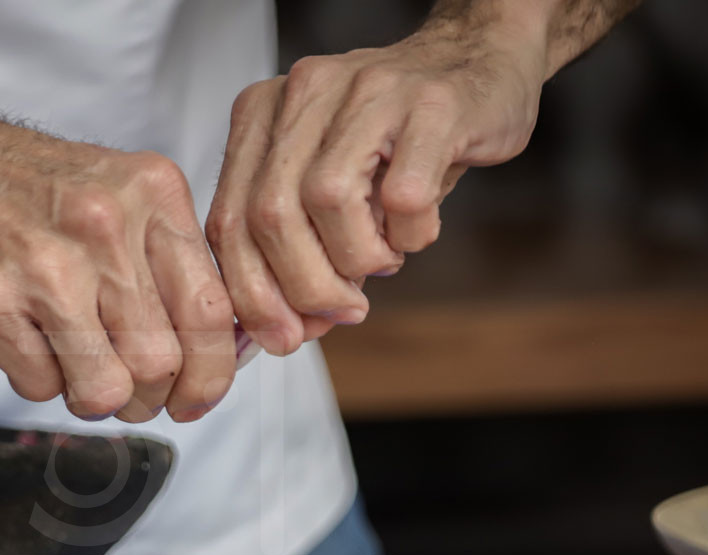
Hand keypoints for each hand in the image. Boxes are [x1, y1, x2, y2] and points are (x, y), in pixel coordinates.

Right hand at [0, 116, 235, 422]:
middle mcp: (105, 227)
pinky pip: (41, 386)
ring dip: (95, 398)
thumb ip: (170, 263)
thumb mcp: (121, 195)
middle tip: (131, 390)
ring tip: (79, 371)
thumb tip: (216, 350)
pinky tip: (30, 342)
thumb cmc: (27, 187)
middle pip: (159, 363)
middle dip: (148, 397)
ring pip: (105, 388)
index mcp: (151, 194)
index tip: (197, 396)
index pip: (209, 313)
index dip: (210, 374)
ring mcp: (45, 266)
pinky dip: (40, 381)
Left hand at [206, 16, 548, 354]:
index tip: (283, 337)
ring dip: (356, 258)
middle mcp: (304, 92)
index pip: (229, 219)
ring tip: (382, 261)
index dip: (252, 294)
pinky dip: (409, 235)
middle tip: (342, 311)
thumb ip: (296, 248)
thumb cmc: (396, 140)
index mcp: (262, 113)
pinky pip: (403, 195)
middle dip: (303, 286)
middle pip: (270, 215)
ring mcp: (367, 90)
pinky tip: (416, 232)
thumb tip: (287, 330)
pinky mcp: (431, 105)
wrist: (478, 65)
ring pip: (327, 200)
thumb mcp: (328, 185)